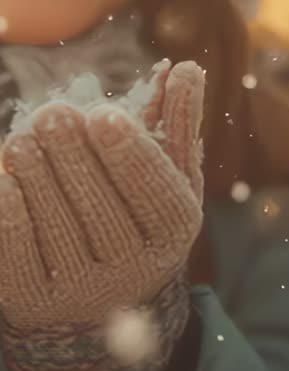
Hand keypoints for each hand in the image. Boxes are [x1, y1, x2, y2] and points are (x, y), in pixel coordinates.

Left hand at [0, 61, 204, 370]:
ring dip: (37, 177)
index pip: (153, 190)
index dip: (128, 152)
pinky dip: (11, 215)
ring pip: (57, 228)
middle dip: (74, 155)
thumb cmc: (140, 213)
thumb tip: (188, 68)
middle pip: (101, 207)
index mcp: (173, 230)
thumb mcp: (169, 174)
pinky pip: (19, 255)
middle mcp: (134, 268)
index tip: (104, 114)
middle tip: (52, 113)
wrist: (102, 300)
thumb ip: (176, 122)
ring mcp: (84, 291)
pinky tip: (7, 181)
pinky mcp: (35, 302)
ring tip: (23, 140)